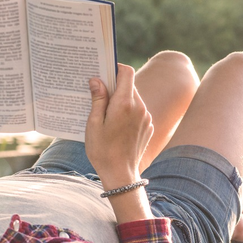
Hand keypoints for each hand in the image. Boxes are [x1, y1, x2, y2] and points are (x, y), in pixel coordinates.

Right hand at [85, 64, 152, 189]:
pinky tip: (115, 125)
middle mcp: (140, 108)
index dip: (116, 68)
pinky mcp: (148, 127)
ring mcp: (146, 118)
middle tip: (98, 93)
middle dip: (115, 86)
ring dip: (121, 100)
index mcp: (125, 104)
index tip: (104, 71)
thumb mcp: (94, 124)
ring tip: (105, 113)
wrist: (121, 174)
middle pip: (129, 85)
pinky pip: (138, 112)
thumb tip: (97, 80)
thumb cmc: (103, 150)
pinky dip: (127, 112)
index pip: (127, 72)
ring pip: (134, 99)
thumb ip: (97, 99)